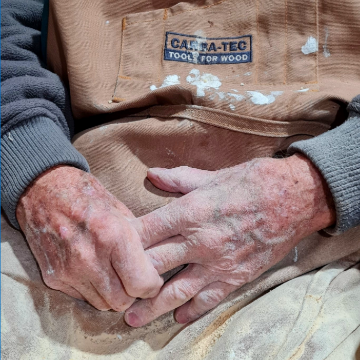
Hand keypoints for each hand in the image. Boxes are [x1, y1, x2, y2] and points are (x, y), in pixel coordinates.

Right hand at [16, 165, 162, 310]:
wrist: (43, 190)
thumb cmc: (87, 196)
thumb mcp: (120, 210)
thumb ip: (138, 238)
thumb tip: (155, 260)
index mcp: (112, 236)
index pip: (140, 284)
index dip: (152, 285)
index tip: (152, 279)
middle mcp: (89, 258)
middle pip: (122, 302)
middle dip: (133, 293)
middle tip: (134, 279)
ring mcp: (68, 271)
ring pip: (102, 304)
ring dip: (112, 294)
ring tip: (114, 274)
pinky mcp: (53, 278)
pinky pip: (81, 297)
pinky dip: (92, 290)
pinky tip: (93, 270)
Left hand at [125, 154, 334, 325]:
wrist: (292, 198)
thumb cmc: (250, 183)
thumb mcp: (211, 176)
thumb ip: (177, 179)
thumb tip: (152, 174)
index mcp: (189, 212)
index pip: (145, 231)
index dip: (124, 242)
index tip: (110, 250)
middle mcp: (199, 241)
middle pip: (153, 265)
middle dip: (129, 279)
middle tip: (111, 292)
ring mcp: (217, 262)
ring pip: (176, 290)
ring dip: (152, 307)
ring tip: (132, 319)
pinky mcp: (235, 277)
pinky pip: (208, 300)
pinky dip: (191, 311)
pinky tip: (177, 319)